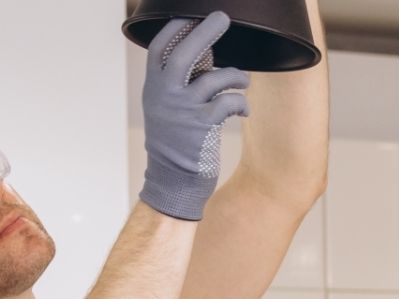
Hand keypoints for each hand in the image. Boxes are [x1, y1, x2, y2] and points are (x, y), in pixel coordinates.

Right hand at [138, 13, 250, 220]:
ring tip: (243, 80)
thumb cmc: (174, 143)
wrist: (173, 181)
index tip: (190, 17)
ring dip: (236, 75)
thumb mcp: (165, 109)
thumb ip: (177, 83)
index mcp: (154, 88)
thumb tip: (203, 52)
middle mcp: (166, 96)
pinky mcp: (203, 127)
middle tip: (222, 18)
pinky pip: (229, 103)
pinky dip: (241, 103)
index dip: (175, 29)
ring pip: (215, 78)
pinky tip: (244, 110)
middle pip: (184, 53)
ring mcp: (184, 111)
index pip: (159, 49)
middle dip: (205, 31)